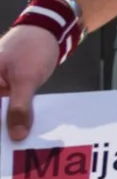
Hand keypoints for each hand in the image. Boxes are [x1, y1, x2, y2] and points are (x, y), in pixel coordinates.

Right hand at [2, 25, 61, 141]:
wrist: (49, 31)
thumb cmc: (32, 47)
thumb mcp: (27, 79)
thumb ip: (20, 107)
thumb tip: (16, 135)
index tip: (4, 145)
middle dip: (3, 129)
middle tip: (15, 148)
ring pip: (1, 114)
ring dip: (9, 127)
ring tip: (18, 145)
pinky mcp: (6, 93)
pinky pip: (8, 110)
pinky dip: (15, 120)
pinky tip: (24, 134)